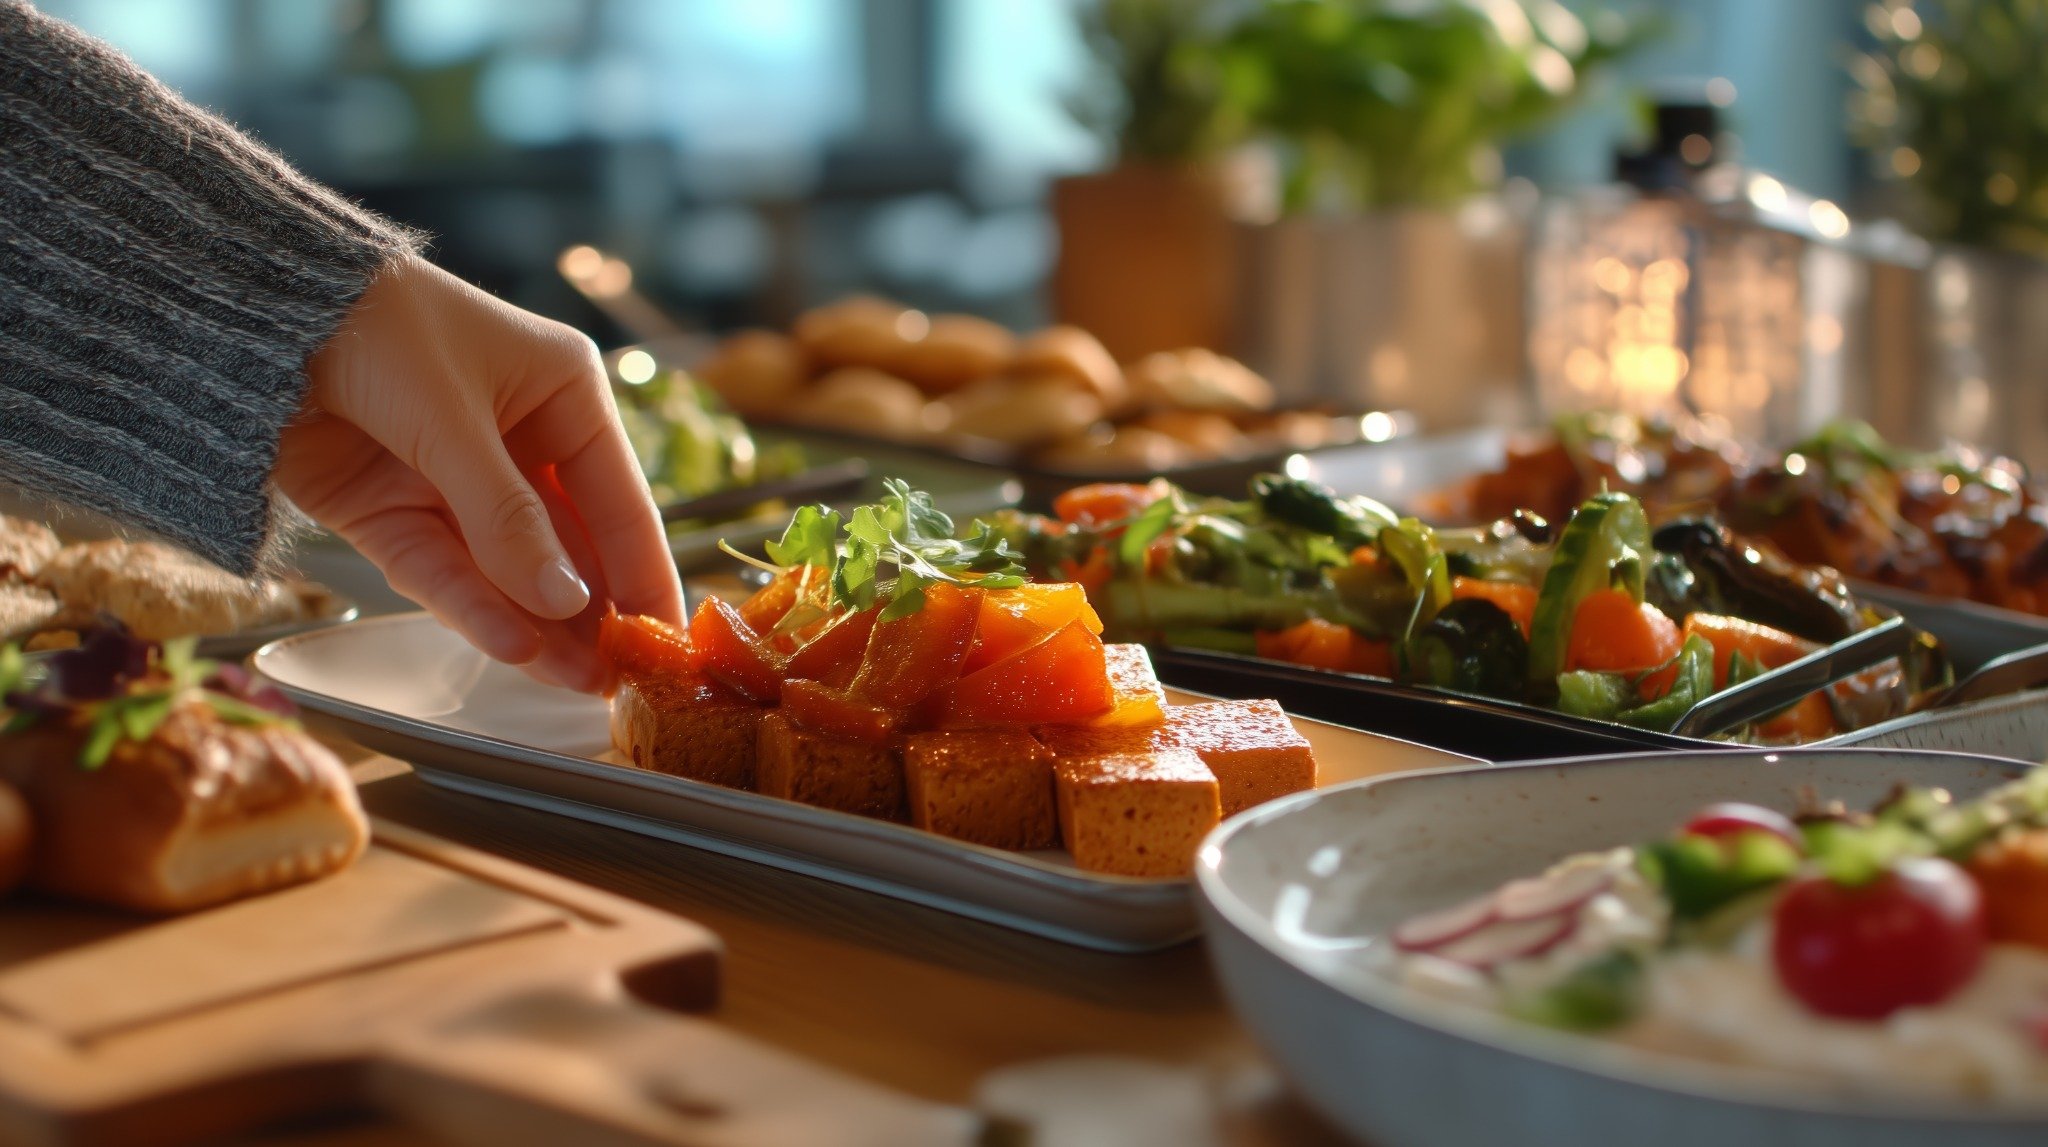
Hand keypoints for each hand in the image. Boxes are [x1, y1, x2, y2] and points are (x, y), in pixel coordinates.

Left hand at [279, 254, 682, 690]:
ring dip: (537, 624)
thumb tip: (566, 604)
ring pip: (508, 570)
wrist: (243, 313)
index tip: (667, 636)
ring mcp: (454, 482)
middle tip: (617, 679)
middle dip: (590, 613)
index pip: (620, 498)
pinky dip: (472, 609)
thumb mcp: (453, 419)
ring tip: (570, 681)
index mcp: (560, 393)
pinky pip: (443, 572)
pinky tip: (510, 646)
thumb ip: (507, 519)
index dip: (644, 568)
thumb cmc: (375, 325)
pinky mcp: (392, 513)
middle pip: (567, 544)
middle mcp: (518, 440)